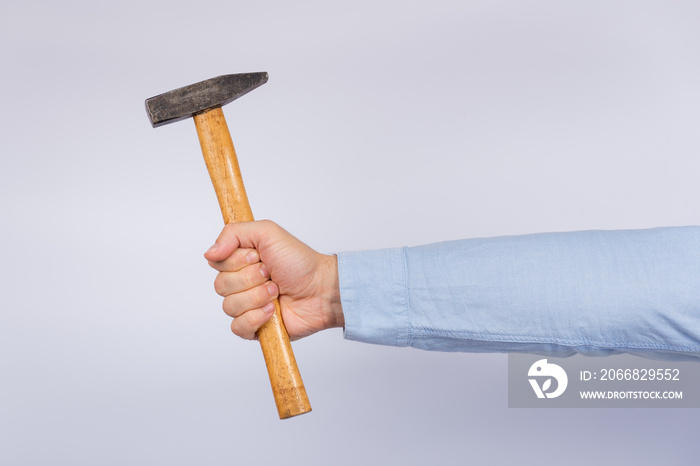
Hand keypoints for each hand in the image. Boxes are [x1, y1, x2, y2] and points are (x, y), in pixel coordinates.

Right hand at [204, 220, 343, 339]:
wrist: (322, 289)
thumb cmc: (300, 261)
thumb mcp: (268, 233)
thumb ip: (233, 233)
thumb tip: (209, 253)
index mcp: (240, 261)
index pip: (216, 263)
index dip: (236, 261)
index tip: (258, 256)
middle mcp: (241, 283)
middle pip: (220, 285)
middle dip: (250, 278)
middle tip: (271, 274)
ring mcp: (247, 306)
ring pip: (229, 307)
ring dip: (256, 296)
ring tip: (276, 291)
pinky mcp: (255, 328)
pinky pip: (238, 327)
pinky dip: (255, 318)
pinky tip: (272, 310)